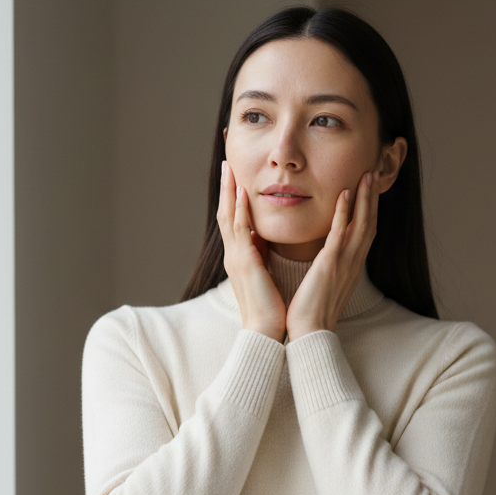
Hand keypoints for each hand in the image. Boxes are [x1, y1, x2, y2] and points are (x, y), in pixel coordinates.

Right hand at [218, 161, 286, 342]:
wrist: (266, 331)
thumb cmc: (270, 307)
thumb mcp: (265, 274)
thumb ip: (262, 255)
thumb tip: (264, 240)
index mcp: (239, 257)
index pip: (233, 220)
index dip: (232, 198)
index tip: (235, 177)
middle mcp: (233, 254)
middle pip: (226, 213)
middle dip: (226, 188)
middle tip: (226, 163)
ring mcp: (236, 258)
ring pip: (228, 217)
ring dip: (228, 191)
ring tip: (229, 168)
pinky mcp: (244, 263)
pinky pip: (240, 231)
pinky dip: (239, 210)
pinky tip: (241, 193)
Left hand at [286, 170, 379, 340]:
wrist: (309, 333)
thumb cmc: (312, 313)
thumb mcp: (326, 285)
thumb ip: (329, 268)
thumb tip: (327, 259)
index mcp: (352, 267)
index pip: (365, 232)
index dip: (369, 209)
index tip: (369, 188)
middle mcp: (353, 263)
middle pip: (370, 223)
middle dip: (373, 197)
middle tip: (375, 172)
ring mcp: (344, 263)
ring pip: (361, 224)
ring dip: (364, 198)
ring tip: (367, 174)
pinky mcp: (330, 265)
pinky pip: (339, 234)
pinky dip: (344, 213)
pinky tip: (345, 193)